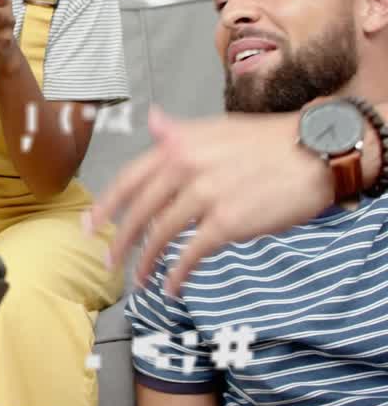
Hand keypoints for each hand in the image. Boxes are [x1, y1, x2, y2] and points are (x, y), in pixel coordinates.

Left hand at [87, 106, 332, 295]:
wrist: (315, 151)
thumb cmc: (268, 141)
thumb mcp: (217, 128)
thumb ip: (179, 132)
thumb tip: (151, 120)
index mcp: (178, 146)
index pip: (130, 179)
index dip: (107, 205)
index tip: (90, 225)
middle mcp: (186, 168)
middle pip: (140, 211)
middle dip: (120, 239)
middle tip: (109, 260)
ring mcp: (206, 196)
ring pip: (162, 235)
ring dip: (146, 261)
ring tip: (139, 279)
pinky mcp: (228, 223)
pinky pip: (192, 253)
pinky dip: (178, 272)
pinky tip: (171, 285)